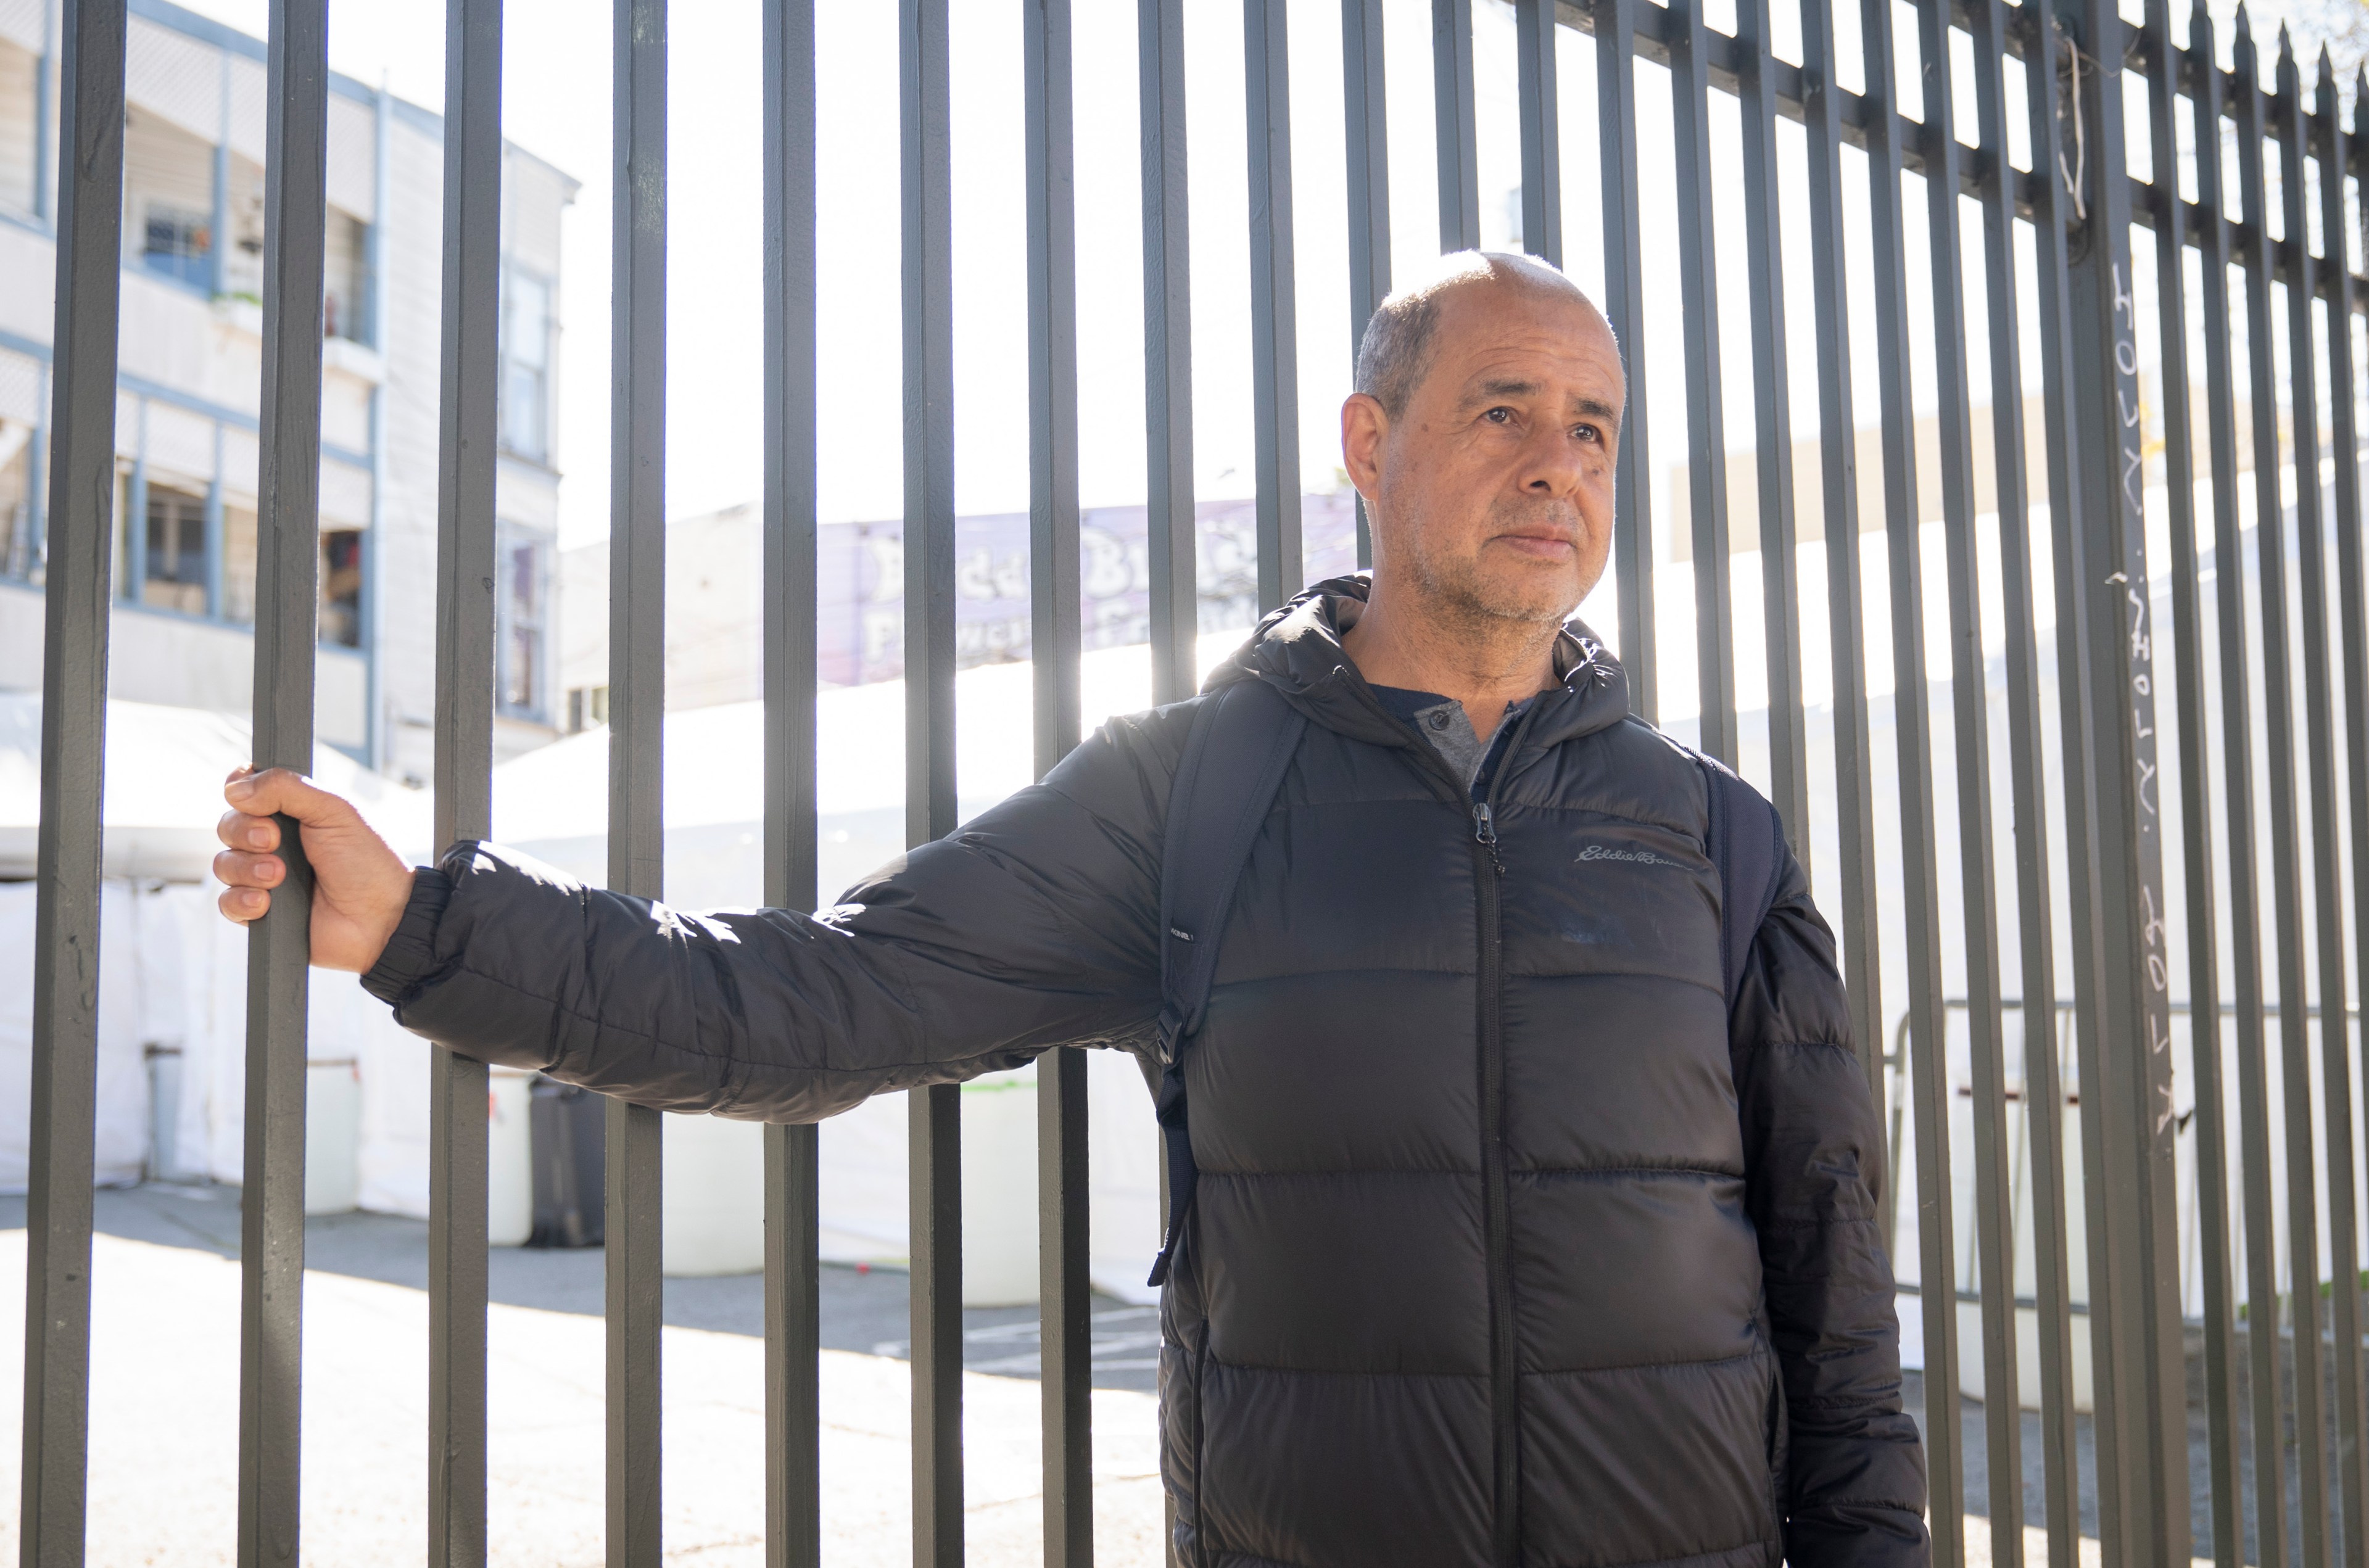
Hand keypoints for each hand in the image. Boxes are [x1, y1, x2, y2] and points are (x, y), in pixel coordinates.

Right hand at [215, 767, 416, 972]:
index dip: (239, 791)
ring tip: (278, 876)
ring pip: (224, 864)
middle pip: (229, 826)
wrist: (380, 919)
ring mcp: (265, 878)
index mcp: (293, 813)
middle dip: (244, 832)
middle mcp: (275, 843)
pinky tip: (266, 904)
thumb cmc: (366, 863)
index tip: (251, 798)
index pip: (245, 791)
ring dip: (246, 868)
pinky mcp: (261, 912)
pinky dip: (241, 901)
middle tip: (274, 841)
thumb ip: (287, 788)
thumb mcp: (333, 812)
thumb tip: (237, 788)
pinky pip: (227, 903)